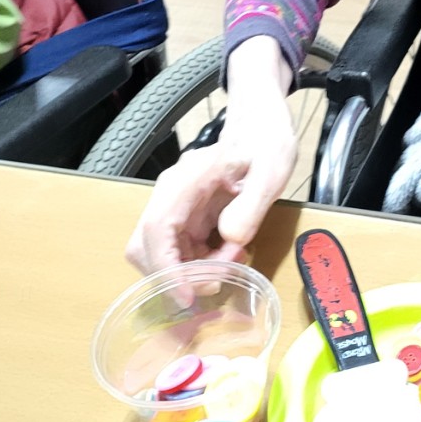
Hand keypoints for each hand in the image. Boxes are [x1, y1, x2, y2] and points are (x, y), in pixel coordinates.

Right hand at [124, 37, 297, 284]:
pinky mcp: (187, 218)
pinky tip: (232, 252)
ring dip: (192, 271)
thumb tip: (231, 238)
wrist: (262, 125)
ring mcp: (176, 208)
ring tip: (235, 259)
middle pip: (147, 248)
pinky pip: (183, 251)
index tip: (186, 296)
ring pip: (163, 254)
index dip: (166, 268)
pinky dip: (202, 263)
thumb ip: (253, 203)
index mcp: (184, 181)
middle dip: (177, 275)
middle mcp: (170, 195)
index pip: (157, 229)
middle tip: (220, 280)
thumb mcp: (272, 169)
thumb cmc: (266, 142)